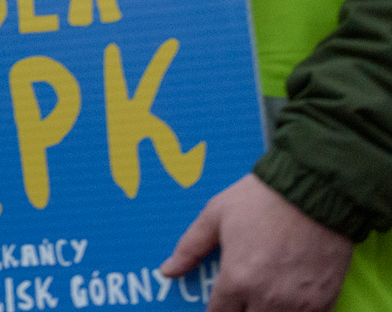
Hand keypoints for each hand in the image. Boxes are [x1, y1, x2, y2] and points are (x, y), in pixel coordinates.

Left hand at [160, 173, 351, 311]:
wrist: (315, 192)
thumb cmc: (261, 200)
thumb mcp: (215, 216)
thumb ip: (189, 248)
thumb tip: (166, 271)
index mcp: (236, 280)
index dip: (215, 311)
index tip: (216, 305)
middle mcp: (267, 299)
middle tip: (239, 300)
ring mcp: (299, 305)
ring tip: (260, 300)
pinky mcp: (325, 302)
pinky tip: (288, 302)